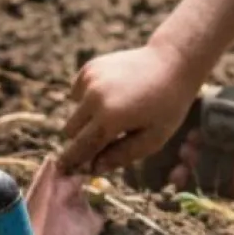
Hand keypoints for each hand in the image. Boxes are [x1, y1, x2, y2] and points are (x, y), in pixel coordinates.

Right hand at [61, 44, 198, 174]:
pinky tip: (113, 95)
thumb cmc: (167, 106)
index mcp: (111, 117)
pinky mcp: (90, 68)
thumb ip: (122, 155)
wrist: (172, 63)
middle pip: (70, 130)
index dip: (72, 161)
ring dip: (86, 118)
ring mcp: (90, 79)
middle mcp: (94, 97)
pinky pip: (78, 93)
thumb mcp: (153, 138)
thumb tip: (94, 168)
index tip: (62, 171)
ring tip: (117, 112)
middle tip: (103, 140)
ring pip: (73, 111)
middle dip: (81, 139)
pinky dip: (88, 99)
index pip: (81, 147)